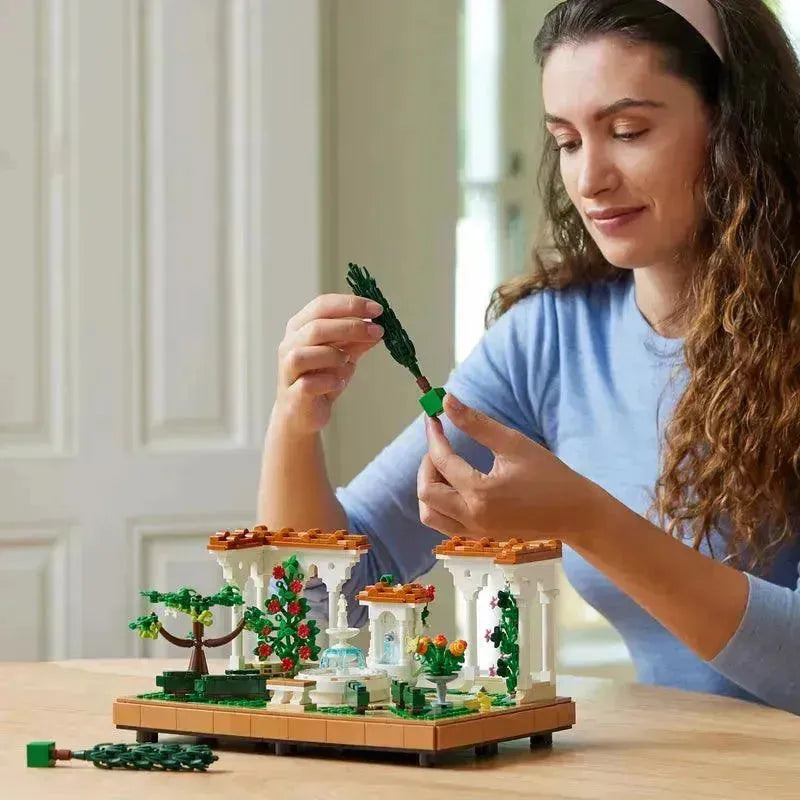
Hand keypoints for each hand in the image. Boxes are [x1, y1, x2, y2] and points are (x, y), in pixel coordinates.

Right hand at [274, 294, 383, 435]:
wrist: (303, 414)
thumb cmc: (320, 378)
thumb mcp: (344, 355)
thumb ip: (357, 341)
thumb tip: (378, 328)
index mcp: (300, 327)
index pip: (322, 305)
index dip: (350, 304)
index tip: (377, 309)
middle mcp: (290, 344)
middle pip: (316, 327)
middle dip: (351, 326)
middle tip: (377, 331)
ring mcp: (288, 370)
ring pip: (305, 353)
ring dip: (334, 355)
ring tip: (348, 361)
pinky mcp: (293, 394)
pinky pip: (309, 383)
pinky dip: (329, 380)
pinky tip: (338, 382)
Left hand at [416, 394, 609, 541]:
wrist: (574, 513)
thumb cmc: (549, 475)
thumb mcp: (513, 443)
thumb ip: (476, 423)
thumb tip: (447, 401)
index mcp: (481, 493)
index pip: (442, 462)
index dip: (434, 437)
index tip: (434, 419)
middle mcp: (472, 517)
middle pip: (426, 494)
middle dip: (427, 465)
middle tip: (440, 445)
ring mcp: (475, 531)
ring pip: (430, 514)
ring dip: (429, 488)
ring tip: (446, 467)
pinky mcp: (480, 536)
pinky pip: (445, 524)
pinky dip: (440, 505)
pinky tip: (455, 485)